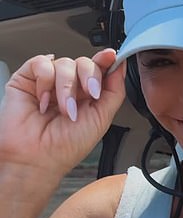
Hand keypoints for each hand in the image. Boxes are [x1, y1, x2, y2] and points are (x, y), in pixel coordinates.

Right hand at [0, 49, 125, 178]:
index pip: (98, 69)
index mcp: (87, 95)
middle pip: (84, 62)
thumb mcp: (102, 119)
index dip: (106, 60)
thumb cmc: (66, 148)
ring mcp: (48, 82)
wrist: (37, 160)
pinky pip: (42, 63)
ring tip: (63, 109)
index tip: (112, 57)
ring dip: (67, 87)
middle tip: (89, 94)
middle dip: (89, 77)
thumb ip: (115, 91)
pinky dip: (45, 81)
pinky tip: (43, 101)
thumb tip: (120, 66)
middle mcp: (69, 87)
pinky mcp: (27, 79)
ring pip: (65, 63)